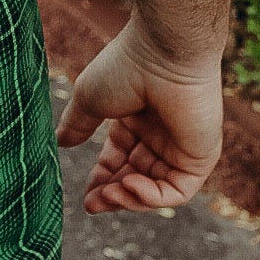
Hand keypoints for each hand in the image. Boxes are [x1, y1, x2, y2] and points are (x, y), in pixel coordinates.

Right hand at [54, 14, 224, 213]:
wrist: (163, 54)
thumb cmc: (125, 67)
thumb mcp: (90, 98)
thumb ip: (77, 124)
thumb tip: (60, 143)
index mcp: (135, 120)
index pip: (118, 159)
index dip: (101, 179)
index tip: (85, 197)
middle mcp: (158, 135)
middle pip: (135, 178)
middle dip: (113, 195)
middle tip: (92, 205)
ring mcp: (180, 147)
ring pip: (154, 190)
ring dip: (129, 199)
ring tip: (108, 195)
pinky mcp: (199, 157)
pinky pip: (177, 191)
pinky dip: (152, 196)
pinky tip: (129, 184)